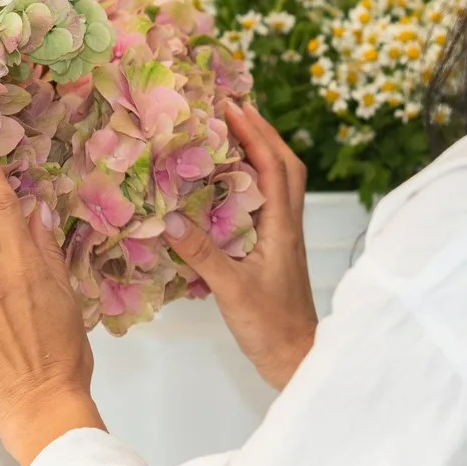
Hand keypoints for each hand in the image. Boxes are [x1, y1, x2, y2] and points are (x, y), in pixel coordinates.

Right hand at [169, 101, 319, 390]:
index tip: (232, 106)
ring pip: (282, 183)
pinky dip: (253, 182)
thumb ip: (202, 254)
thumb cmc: (270, 326)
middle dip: (264, 132)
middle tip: (236, 108)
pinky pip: (269, 203)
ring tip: (233, 134)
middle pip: (287, 166)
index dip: (255, 133)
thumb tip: (171, 217)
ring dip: (263, 153)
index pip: (274, 167)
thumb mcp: (231, 289)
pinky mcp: (275, 251)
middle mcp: (287, 225)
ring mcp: (283, 238)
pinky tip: (228, 186)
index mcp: (282, 227)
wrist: (295, 359)